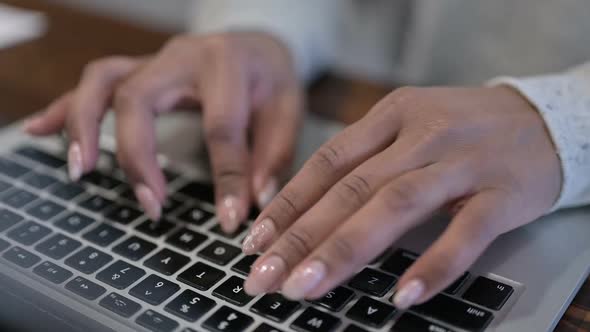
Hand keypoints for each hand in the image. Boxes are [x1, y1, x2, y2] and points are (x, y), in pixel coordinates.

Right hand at [24, 32, 302, 230]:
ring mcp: (154, 62)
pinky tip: (41, 130)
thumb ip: (273, 154)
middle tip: (151, 206)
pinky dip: (66, 109)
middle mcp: (181, 57)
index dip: (226, 179)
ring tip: (79, 170)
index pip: (220, 127)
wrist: (254, 43)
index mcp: (226, 64)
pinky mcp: (139, 72)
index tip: (230, 219)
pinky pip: (93, 84)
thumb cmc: (270, 77)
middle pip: (138, 98)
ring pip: (103, 82)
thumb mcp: (289, 110)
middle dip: (137, 156)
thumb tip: (255, 201)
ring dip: (83, 126)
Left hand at [242, 86, 560, 308]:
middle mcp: (421, 135)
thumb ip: (365, 160)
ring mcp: (462, 162)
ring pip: (394, 206)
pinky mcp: (502, 193)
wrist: (545, 119)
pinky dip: (433, 264)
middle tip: (264, 276)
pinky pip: (465, 232)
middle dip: (301, 237)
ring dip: (346, 250)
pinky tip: (402, 294)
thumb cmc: (464, 129)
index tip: (255, 242)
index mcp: (391, 116)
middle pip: (351, 189)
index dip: (288, 204)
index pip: (327, 163)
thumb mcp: (409, 126)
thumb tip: (307, 209)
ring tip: (307, 287)